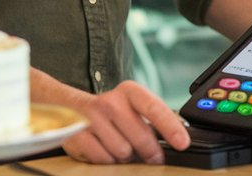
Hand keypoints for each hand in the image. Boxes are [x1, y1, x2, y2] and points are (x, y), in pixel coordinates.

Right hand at [58, 80, 190, 163]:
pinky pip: (104, 159)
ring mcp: (92, 118)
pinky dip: (108, 160)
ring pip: (123, 152)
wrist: (68, 108)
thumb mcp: (132, 108)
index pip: (154, 108)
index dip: (171, 127)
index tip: (182, 143)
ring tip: (120, 146)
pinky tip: (104, 149)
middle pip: (141, 137)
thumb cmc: (111, 112)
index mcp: (129, 92)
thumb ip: (154, 120)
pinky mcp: (77, 134)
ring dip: (125, 157)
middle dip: (150, 152)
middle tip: (152, 156)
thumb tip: (180, 139)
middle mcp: (110, 101)